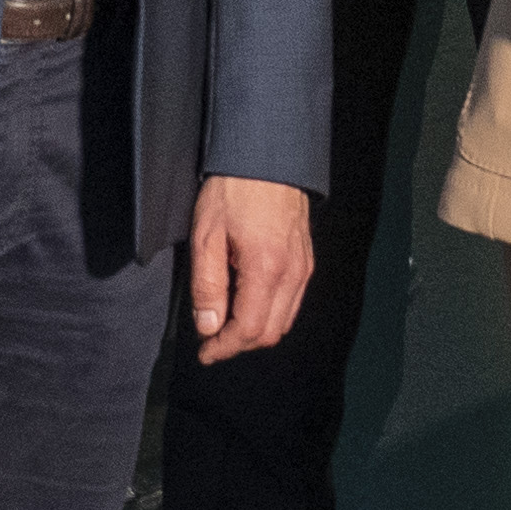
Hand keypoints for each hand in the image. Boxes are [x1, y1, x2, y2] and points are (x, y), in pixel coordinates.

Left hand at [188, 176, 316, 361]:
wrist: (267, 157)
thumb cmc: (233, 190)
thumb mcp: (206, 235)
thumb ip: (207, 285)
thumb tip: (208, 326)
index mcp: (266, 269)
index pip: (249, 329)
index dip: (224, 347)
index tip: (205, 352)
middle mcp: (292, 274)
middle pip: (270, 332)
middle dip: (239, 344)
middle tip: (211, 341)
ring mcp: (303, 268)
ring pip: (284, 321)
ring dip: (255, 331)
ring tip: (226, 325)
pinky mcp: (306, 261)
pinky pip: (292, 302)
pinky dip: (270, 314)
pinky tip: (247, 304)